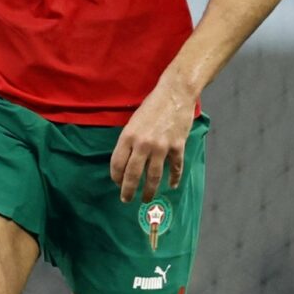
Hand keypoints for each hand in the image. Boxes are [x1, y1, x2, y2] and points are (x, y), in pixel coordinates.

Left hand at [110, 77, 195, 202]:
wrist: (175, 93)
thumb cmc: (152, 105)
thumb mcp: (133, 121)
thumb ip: (129, 141)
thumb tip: (126, 162)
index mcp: (128, 136)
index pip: (117, 163)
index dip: (116, 177)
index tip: (117, 183)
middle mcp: (143, 144)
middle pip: (133, 174)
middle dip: (128, 190)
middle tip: (126, 199)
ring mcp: (161, 146)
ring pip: (153, 176)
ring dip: (149, 190)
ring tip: (146, 199)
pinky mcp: (177, 146)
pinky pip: (175, 167)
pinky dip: (174, 178)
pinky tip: (171, 185)